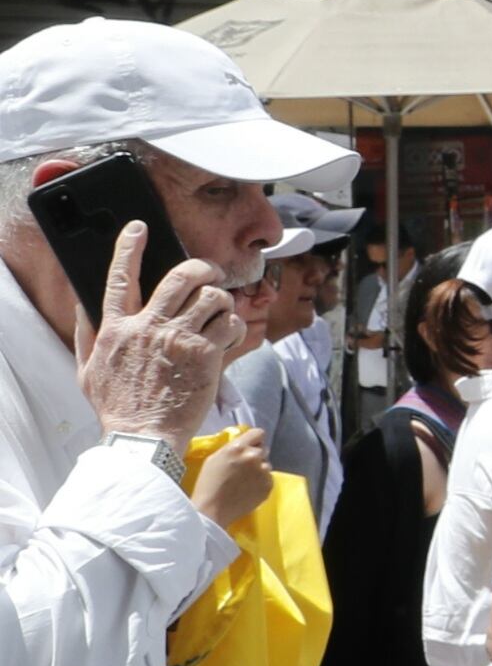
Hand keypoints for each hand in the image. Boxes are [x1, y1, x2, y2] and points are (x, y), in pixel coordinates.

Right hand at [78, 224, 248, 445]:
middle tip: (210, 273)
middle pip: (181, 276)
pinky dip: (235, 327)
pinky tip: (228, 338)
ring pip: (213, 296)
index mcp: (116, 329)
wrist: (143, 437)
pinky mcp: (207, 354)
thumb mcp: (87, 370)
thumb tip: (83, 305)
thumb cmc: (117, 407)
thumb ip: (87, 334)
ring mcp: (179, 339)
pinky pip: (231, 323)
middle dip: (201, 267)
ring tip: (219, 315)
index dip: (128, 248)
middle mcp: (148, 327)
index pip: (119, 278)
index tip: (138, 228)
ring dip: (222, 301)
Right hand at [190, 428, 270, 531]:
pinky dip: (261, 482)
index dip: (254, 440)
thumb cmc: (208, 484)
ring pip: (266, 464)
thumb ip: (233, 448)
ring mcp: (263, 471)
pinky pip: (268, 478)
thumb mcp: (215, 458)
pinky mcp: (269, 485)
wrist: (212, 509)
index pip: (258, 433)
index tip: (250, 446)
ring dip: (259, 469)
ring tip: (244, 481)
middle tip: (244, 467)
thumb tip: (245, 445)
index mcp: (238, 447)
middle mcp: (254, 456)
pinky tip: (248, 490)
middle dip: (255, 455)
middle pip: (263, 449)